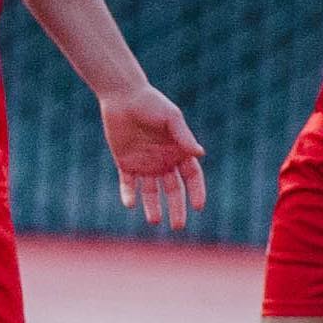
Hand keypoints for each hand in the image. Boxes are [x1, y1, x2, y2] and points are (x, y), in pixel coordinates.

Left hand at [101, 83, 206, 230]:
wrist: (123, 96)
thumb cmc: (151, 103)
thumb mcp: (171, 118)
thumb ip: (183, 136)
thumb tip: (200, 154)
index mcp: (179, 152)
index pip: (192, 177)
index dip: (196, 192)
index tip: (198, 206)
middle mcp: (164, 161)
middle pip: (173, 190)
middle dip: (176, 208)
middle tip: (178, 226)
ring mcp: (145, 164)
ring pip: (151, 192)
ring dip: (153, 206)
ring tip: (154, 220)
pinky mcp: (126, 163)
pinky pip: (128, 184)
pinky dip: (129, 194)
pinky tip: (130, 204)